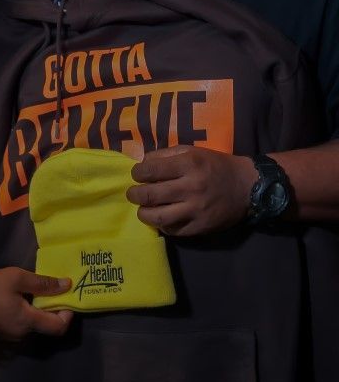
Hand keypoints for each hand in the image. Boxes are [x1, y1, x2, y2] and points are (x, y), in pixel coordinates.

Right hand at [0, 268, 72, 340]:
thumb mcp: (17, 278)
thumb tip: (66, 285)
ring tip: (34, 292)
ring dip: (38, 311)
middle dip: (52, 310)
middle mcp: (22, 333)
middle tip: (51, 291)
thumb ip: (43, 283)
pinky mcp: (2, 332)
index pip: (59, 327)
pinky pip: (22, 325)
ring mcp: (11, 335)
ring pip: (33, 326)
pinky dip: (26, 314)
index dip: (68, 314)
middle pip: (46, 326)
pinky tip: (20, 299)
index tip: (66, 298)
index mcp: (28, 321)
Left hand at [126, 146, 255, 236]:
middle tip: (133, 194)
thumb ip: (166, 155)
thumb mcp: (193, 151)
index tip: (137, 175)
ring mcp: (196, 210)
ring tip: (143, 209)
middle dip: (134, 194)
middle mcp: (191, 187)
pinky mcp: (200, 227)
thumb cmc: (215, 166)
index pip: (150, 170)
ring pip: (157, 217)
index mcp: (189, 164)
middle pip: (150, 195)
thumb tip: (142, 163)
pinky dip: (162, 225)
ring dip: (143, 213)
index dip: (137, 173)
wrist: (247, 187)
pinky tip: (162, 218)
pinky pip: (172, 230)